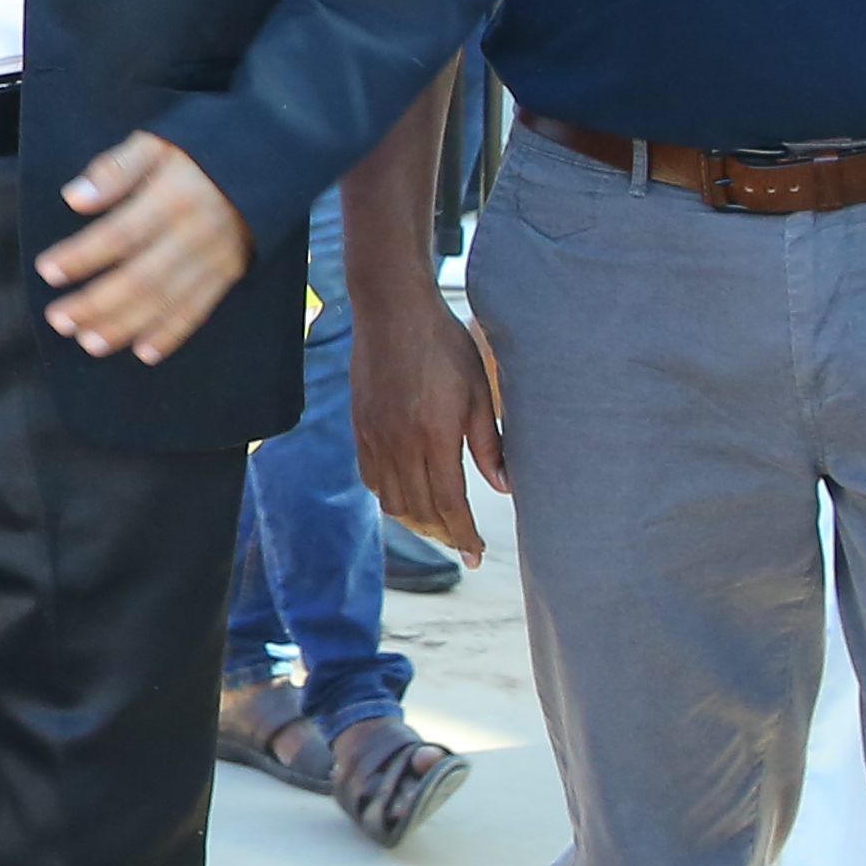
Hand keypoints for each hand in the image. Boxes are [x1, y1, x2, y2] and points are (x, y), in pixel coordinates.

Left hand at [33, 131, 248, 362]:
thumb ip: (116, 169)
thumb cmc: (199, 151)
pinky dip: (171, 335)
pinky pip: (198, 311)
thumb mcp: (156, 143)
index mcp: (173, 197)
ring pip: (166, 301)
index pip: (119, 234)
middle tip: (59, 319)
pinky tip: (143, 351)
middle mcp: (194, 234)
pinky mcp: (229, 276)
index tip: (48, 270)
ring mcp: (214, 259)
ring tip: (89, 341)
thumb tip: (74, 198)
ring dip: (125, 326)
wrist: (268, 160)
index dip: (82, 256)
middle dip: (96, 304)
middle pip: (140, 278)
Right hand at [354, 292, 510, 557]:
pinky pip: (371, 479)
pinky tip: (407, 497)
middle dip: (444, 535)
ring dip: (417, 522)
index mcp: (434, 436)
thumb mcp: (479, 391)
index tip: (477, 555)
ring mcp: (375, 437)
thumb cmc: (444, 345)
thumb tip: (505, 487)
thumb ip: (489, 444)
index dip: (464, 535)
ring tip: (438, 528)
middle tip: (462, 546)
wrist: (393, 310)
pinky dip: (390, 498)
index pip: (450, 505)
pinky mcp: (360, 428)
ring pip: (392, 502)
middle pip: (420, 511)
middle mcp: (400, 443)